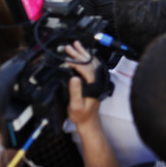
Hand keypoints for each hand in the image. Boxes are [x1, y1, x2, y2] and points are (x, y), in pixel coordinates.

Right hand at [64, 40, 120, 166]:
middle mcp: (98, 80)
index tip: (66, 57)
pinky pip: (92, 66)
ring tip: (75, 45)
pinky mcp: (95, 81)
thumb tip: (74, 78)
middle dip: (78, 54)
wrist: (88, 121)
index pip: (85, 68)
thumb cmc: (81, 115)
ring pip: (91, 62)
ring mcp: (97, 80)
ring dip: (83, 53)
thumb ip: (75, 92)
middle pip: (89, 62)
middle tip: (68, 47)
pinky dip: (86, 58)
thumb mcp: (75, 105)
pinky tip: (82, 54)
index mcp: (94, 85)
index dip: (76, 62)